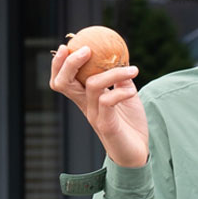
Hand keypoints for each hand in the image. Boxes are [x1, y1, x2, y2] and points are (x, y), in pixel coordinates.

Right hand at [49, 44, 149, 168]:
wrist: (138, 153)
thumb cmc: (130, 124)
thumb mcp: (126, 96)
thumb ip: (121, 80)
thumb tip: (122, 59)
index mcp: (86, 99)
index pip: (63, 80)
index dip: (59, 63)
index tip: (67, 45)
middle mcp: (85, 106)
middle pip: (63, 82)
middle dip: (69, 63)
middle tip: (86, 49)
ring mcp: (94, 115)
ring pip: (91, 86)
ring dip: (111, 73)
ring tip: (131, 69)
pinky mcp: (106, 125)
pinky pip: (109, 101)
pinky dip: (121, 91)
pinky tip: (133, 89)